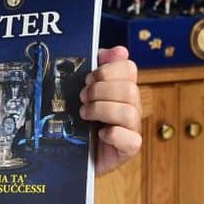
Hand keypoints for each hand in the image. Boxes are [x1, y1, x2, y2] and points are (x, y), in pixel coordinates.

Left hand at [80, 46, 141, 175]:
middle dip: (100, 91)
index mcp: (122, 89)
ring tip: (85, 115)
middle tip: (82, 97)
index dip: (108, 70)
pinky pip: (131, 140)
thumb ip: (97, 68)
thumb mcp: (83, 90)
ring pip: (129, 112)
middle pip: (130, 89)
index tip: (89, 78)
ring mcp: (132, 129)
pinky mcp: (128, 150)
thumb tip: (119, 50)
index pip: (129, 68)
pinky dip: (113, 134)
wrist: (71, 153)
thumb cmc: (78, 119)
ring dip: (102, 110)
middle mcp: (131, 107)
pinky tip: (99, 134)